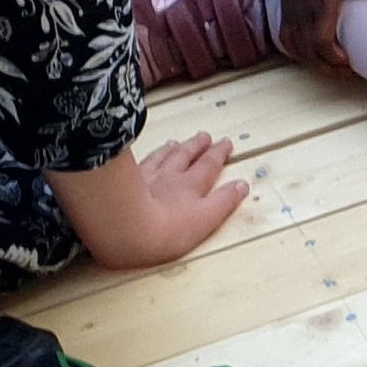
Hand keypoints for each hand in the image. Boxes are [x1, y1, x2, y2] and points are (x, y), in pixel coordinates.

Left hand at [88, 131, 247, 267]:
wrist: (124, 228)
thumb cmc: (166, 230)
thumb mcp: (206, 219)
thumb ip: (224, 201)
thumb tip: (242, 186)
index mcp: (190, 186)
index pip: (209, 166)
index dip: (219, 154)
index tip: (226, 144)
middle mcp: (169, 177)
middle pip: (186, 156)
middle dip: (198, 146)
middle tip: (205, 136)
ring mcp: (145, 178)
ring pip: (162, 157)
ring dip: (172, 149)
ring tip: (176, 143)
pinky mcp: (124, 183)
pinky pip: (139, 163)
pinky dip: (147, 156)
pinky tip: (146, 154)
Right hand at [251, 0, 366, 71]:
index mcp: (322, 5)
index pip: (323, 44)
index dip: (336, 60)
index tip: (351, 63)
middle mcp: (304, 14)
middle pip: (312, 55)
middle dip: (330, 69)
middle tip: (348, 72)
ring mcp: (292, 15)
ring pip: (299, 52)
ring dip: (315, 64)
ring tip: (333, 67)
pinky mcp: (284, 12)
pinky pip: (287, 41)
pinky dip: (298, 54)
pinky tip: (309, 56)